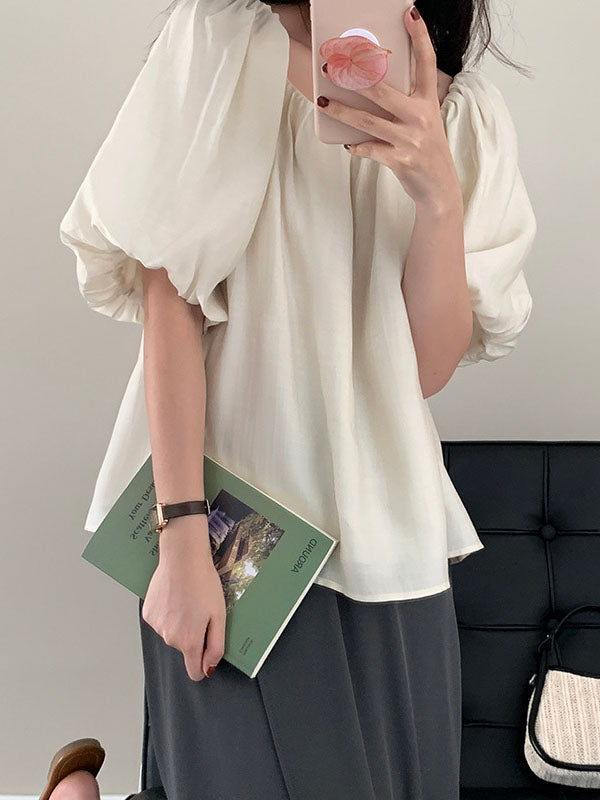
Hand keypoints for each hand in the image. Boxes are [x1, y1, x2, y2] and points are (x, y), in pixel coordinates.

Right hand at [141, 514, 225, 680]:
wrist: (182, 558)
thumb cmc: (204, 584)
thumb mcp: (219, 616)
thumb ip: (215, 647)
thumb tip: (209, 668)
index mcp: (189, 641)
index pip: (194, 672)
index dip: (203, 664)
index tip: (207, 649)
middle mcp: (169, 638)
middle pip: (184, 649)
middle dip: (193, 635)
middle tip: (201, 611)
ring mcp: (156, 626)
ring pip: (172, 633)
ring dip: (180, 622)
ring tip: (187, 600)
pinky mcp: (148, 613)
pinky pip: (161, 621)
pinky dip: (168, 613)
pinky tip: (175, 596)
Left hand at [316, 5, 461, 212]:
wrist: (439, 188)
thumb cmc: (425, 149)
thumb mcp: (424, 120)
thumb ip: (405, 102)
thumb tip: (370, 85)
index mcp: (428, 102)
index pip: (426, 62)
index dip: (419, 36)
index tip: (410, 12)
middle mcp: (421, 117)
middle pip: (382, 90)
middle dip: (354, 77)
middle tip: (331, 66)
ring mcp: (410, 139)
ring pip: (368, 120)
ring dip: (342, 111)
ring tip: (323, 101)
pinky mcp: (400, 160)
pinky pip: (370, 149)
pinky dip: (356, 146)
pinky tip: (347, 143)